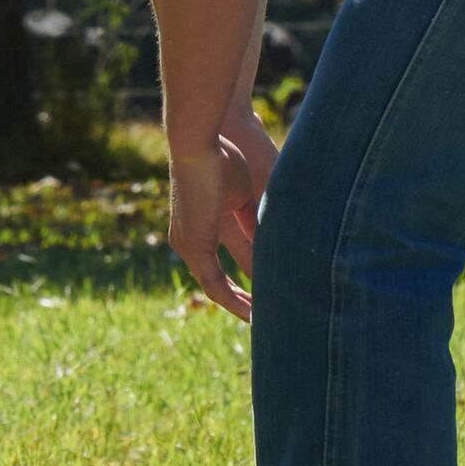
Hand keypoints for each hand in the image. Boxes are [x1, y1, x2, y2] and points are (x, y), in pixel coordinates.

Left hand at [163, 115, 269, 320]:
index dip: (251, 278)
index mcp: (205, 225)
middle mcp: (192, 240)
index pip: (230, 262)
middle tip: (266, 316)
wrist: (200, 144)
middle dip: (244, 299)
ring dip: (241, 305)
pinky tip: (252, 312)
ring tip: (263, 321)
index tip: (270, 292)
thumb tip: (275, 245)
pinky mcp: (192, 246)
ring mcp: (189, 245)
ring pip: (216, 287)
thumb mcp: (246, 197)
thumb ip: (257, 223)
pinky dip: (233, 298)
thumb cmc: (223, 158)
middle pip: (220, 280)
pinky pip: (213, 283)